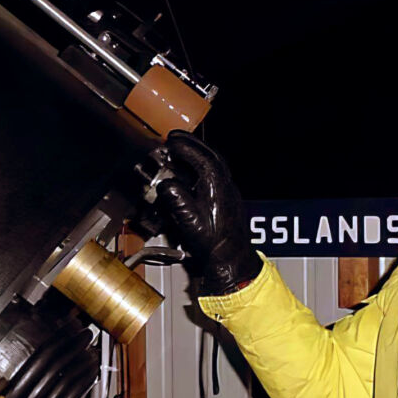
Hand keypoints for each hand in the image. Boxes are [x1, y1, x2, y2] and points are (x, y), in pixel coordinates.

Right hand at [156, 131, 261, 294]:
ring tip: (180, 150)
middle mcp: (225, 185)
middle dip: (192, 144)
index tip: (170, 140)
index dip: (185, 147)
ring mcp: (228, 191)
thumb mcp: (190, 223)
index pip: (201, 158)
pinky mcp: (226, 199)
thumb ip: (176, 201)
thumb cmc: (215, 244)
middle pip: (210, 155)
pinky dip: (201, 166)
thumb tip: (165, 185)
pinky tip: (191, 171)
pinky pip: (215, 174)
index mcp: (217, 186)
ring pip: (214, 164)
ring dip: (197, 154)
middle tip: (174, 138)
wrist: (232, 259)